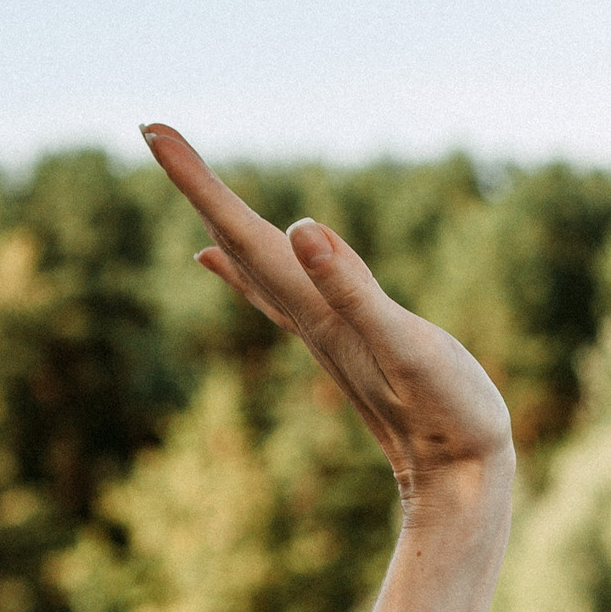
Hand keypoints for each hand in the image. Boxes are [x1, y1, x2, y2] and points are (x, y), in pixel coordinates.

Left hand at [142, 125, 513, 506]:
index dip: (198, 180)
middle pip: (235, 239)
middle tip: (154, 130)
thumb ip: (353, 290)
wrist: (457, 482)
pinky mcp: (341, 341)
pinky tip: (223, 260)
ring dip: (217, 218)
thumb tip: (300, 230)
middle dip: (197, 184)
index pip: (242, 231)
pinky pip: (274, 290)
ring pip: (250, 264)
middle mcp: (304, 315)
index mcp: (313, 307)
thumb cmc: (445, 414)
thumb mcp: (405, 346)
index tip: (153, 129)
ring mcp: (319, 330)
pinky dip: (243, 265)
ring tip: (188, 182)